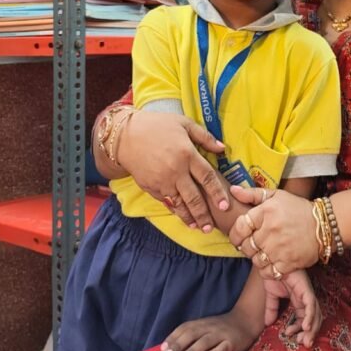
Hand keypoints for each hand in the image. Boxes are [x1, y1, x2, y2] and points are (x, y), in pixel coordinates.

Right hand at [116, 111, 228, 231]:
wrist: (125, 136)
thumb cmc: (157, 125)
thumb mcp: (183, 123)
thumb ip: (204, 136)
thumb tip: (222, 148)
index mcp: (187, 154)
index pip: (207, 177)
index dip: (217, 193)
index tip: (225, 206)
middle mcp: (176, 171)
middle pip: (194, 198)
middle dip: (204, 215)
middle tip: (212, 227)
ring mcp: (162, 181)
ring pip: (180, 204)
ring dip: (190, 217)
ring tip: (198, 227)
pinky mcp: (150, 187)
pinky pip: (166, 201)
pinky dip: (175, 210)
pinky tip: (182, 216)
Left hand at [161, 310, 260, 350]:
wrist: (245, 320)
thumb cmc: (221, 329)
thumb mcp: (205, 328)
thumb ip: (192, 336)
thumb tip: (171, 350)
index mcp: (200, 324)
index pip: (184, 329)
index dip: (173, 338)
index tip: (162, 349)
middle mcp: (208, 328)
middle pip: (191, 334)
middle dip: (178, 345)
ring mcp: (220, 335)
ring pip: (204, 342)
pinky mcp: (231, 342)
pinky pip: (221, 348)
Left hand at [228, 187, 319, 276]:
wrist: (323, 225)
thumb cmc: (297, 209)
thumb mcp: (276, 195)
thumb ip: (252, 194)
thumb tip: (232, 190)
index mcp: (266, 212)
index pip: (239, 227)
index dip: (235, 234)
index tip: (240, 235)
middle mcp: (271, 231)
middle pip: (246, 246)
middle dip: (246, 246)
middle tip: (254, 244)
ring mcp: (279, 249)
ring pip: (255, 261)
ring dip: (257, 258)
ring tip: (265, 251)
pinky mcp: (288, 263)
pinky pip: (268, 273)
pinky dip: (267, 270)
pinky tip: (272, 262)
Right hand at [264, 269, 321, 345]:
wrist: (272, 261)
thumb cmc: (274, 273)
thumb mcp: (271, 296)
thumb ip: (271, 309)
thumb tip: (268, 324)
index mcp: (299, 301)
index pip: (303, 319)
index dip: (299, 330)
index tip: (291, 339)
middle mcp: (306, 299)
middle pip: (313, 319)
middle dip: (310, 333)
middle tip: (304, 345)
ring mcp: (307, 294)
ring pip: (316, 315)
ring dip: (311, 329)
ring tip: (305, 340)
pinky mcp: (307, 290)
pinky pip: (311, 306)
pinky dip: (310, 317)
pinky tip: (305, 327)